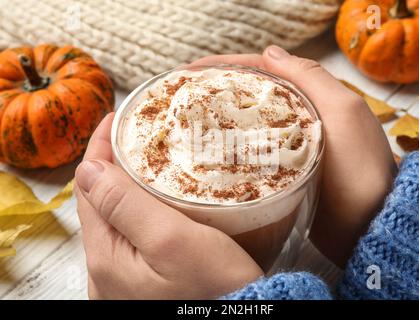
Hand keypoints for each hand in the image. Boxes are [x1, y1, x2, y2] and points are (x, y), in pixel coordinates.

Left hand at [74, 113, 262, 298]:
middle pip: (99, 204)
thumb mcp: (171, 240)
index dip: (98, 150)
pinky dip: (138, 209)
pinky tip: (155, 198)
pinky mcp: (143, 282)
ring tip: (144, 158)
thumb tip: (87, 169)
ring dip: (125, 186)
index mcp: (106, 258)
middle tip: (132, 134)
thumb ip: (125, 205)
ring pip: (116, 219)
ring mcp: (123, 280)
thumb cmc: (215, 287)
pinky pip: (131, 236)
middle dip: (111, 165)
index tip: (114, 119)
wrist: (240, 319)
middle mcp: (106, 273)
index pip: (88, 189)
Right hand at [193, 46, 396, 266]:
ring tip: (185, 122)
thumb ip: (311, 79)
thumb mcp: (343, 114)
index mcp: (310, 98)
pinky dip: (228, 150)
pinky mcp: (279, 174)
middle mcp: (296, 118)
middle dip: (215, 92)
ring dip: (218, 121)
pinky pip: (248, 155)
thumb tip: (270, 51)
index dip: (224, 67)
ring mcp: (286, 147)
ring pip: (246, 125)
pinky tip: (207, 154)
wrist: (369, 226)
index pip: (261, 71)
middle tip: (180, 98)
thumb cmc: (361, 170)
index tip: (189, 72)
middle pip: (249, 97)